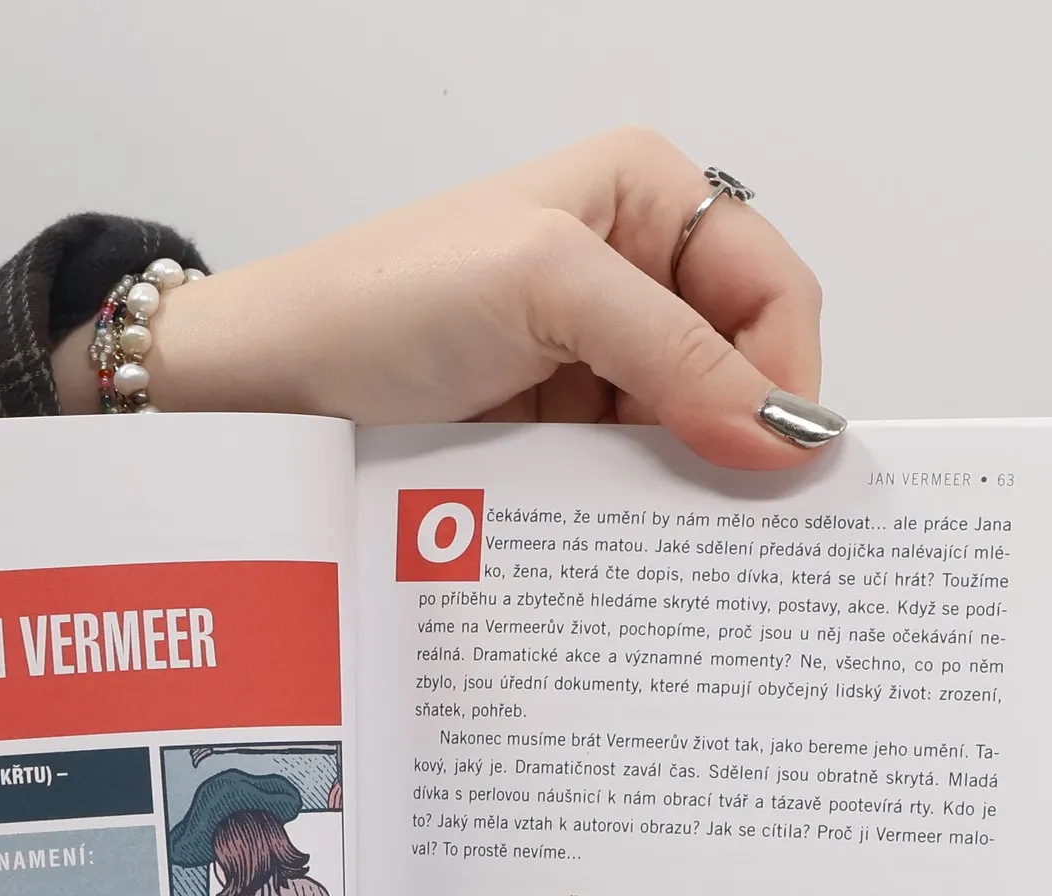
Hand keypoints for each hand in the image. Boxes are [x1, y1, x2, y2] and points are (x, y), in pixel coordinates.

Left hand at [52, 128, 836, 468]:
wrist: (266, 384)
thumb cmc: (382, 301)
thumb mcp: (545, 289)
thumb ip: (675, 352)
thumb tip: (784, 433)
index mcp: (643, 196)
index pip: (771, 288)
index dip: (784, 375)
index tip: (776, 465)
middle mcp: (628, 270)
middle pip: (735, 366)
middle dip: (739, 437)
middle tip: (743, 524)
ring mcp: (589, 355)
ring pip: (685, 431)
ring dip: (685, 484)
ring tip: (678, 544)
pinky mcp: (554, 427)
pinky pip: (627, 473)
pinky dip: (634, 509)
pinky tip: (625, 544)